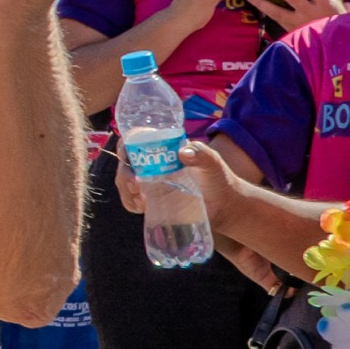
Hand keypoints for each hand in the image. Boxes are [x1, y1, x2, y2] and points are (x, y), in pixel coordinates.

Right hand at [114, 138, 238, 230]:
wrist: (224, 207)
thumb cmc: (220, 179)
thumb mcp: (213, 163)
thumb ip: (201, 154)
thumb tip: (182, 153)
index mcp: (163, 149)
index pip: (135, 140)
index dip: (125, 146)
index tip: (127, 158)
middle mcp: (153, 164)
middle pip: (126, 163)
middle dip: (124, 174)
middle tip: (136, 186)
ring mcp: (150, 182)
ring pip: (125, 182)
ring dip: (126, 191)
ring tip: (141, 201)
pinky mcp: (151, 199)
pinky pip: (131, 199)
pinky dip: (130, 203)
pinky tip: (140, 208)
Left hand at [246, 0, 347, 33]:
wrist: (332, 41)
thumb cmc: (335, 16)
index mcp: (323, 2)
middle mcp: (310, 12)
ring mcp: (298, 23)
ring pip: (278, 12)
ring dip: (262, 3)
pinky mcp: (290, 31)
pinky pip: (274, 19)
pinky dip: (263, 11)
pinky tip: (251, 2)